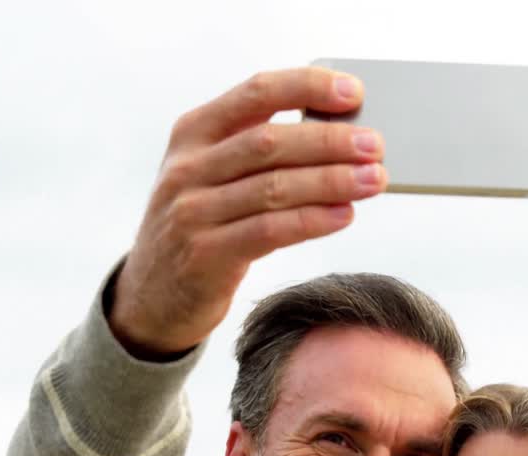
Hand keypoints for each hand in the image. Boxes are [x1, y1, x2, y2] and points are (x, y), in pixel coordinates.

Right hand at [108, 67, 386, 356]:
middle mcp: (187, 167)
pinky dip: (313, 220)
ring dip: (332, 181)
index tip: (353, 92)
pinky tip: (344, 214)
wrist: (151, 295)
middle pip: (270, 142)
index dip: (307, 87)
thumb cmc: (202, 224)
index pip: (256, 93)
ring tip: (373, 179)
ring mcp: (191, 212)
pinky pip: (270, 231)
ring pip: (274, 187)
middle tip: (375, 145)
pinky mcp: (204, 255)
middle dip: (330, 140)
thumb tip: (339, 131)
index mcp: (193, 132)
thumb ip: (258, 150)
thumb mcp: (212, 174)